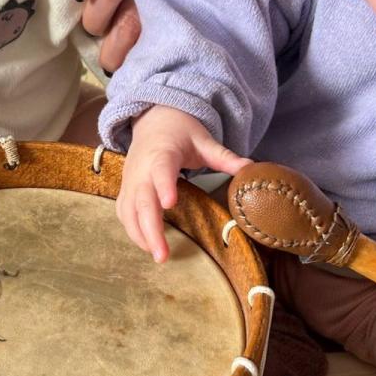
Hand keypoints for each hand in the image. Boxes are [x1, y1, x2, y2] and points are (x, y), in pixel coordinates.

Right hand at [117, 105, 251, 262]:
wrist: (154, 119)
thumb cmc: (181, 133)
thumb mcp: (204, 141)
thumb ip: (225, 157)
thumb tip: (251, 168)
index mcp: (163, 154)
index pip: (161, 170)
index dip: (163, 186)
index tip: (170, 204)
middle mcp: (142, 169)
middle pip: (142, 201)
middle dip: (150, 229)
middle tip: (163, 255)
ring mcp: (131, 180)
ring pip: (128, 211)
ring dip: (140, 235)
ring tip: (158, 256)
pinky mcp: (126, 188)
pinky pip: (123, 212)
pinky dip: (132, 230)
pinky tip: (147, 245)